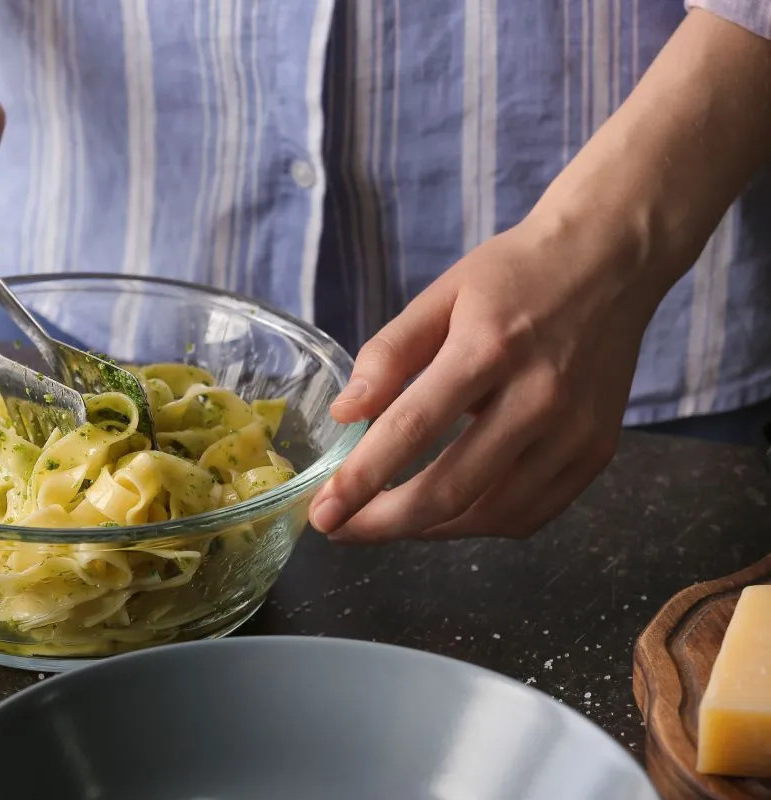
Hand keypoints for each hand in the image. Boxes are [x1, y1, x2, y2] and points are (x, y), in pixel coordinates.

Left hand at [308, 210, 661, 541]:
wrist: (611, 261)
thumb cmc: (514, 276)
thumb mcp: (440, 295)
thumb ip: (389, 355)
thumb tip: (344, 414)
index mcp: (489, 350)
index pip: (412, 429)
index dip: (362, 479)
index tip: (323, 513)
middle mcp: (538, 399)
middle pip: (450, 488)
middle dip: (384, 522)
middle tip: (340, 529)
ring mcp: (574, 433)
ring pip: (489, 515)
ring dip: (427, 530)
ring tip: (386, 520)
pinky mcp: (596, 454)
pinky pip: (530, 516)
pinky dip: (479, 526)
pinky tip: (445, 513)